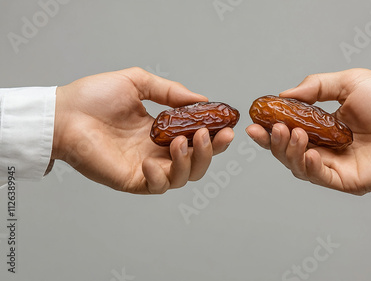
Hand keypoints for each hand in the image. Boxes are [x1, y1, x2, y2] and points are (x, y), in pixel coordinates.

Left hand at [52, 67, 234, 193]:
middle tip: (211, 135)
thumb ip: (171, 92)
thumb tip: (204, 100)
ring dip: (190, 161)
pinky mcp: (130, 180)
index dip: (215, 135)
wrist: (62, 113)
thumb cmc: (93, 97)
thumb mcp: (138, 82)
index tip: (227, 125)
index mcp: (161, 132)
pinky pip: (156, 187)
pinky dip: (161, 177)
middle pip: (196, 163)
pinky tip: (153, 161)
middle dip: (210, 151)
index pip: (196, 139)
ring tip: (182, 141)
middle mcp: (157, 152)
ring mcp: (145, 168)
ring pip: (182, 177)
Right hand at [246, 69, 370, 194]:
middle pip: (289, 150)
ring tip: (292, 134)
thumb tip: (283, 94)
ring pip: (299, 166)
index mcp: (325, 126)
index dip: (271, 127)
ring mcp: (336, 166)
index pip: (291, 129)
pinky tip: (311, 152)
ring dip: (290, 151)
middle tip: (269, 129)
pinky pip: (320, 178)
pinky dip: (310, 166)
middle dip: (275, 141)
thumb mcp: (349, 83)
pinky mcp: (347, 181)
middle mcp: (327, 147)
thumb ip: (315, 87)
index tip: (255, 120)